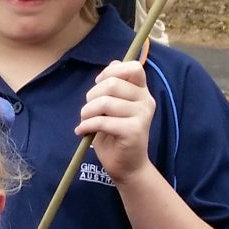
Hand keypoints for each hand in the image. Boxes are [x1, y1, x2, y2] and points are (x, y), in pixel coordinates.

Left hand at [74, 59, 154, 184]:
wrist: (127, 165)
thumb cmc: (115, 134)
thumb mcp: (112, 107)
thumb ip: (113, 87)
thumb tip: (114, 63)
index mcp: (141, 92)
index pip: (133, 67)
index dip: (110, 72)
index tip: (98, 86)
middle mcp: (146, 100)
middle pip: (111, 84)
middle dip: (91, 96)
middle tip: (88, 110)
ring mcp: (142, 115)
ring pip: (104, 102)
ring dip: (86, 113)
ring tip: (85, 122)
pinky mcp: (134, 131)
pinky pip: (102, 121)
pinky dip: (86, 126)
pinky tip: (83, 132)